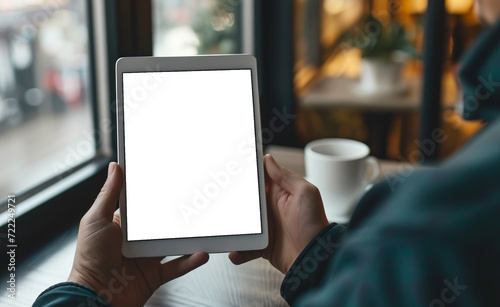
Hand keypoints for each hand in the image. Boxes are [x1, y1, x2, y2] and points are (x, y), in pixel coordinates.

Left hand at [68, 162, 208, 306]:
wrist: (95, 297)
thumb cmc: (88, 260)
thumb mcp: (96, 220)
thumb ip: (109, 194)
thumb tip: (115, 168)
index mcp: (123, 225)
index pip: (144, 206)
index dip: (157, 194)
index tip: (172, 180)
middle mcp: (137, 241)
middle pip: (163, 224)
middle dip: (179, 214)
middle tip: (195, 201)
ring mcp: (148, 258)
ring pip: (174, 244)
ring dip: (189, 237)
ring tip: (203, 226)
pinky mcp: (156, 275)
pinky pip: (178, 266)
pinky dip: (191, 260)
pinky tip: (201, 253)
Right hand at [229, 155, 328, 273]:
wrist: (314, 258)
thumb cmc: (314, 224)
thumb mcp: (305, 192)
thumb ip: (286, 176)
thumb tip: (269, 159)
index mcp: (280, 192)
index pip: (260, 177)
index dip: (246, 172)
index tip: (231, 167)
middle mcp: (270, 208)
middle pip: (245, 199)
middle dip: (231, 198)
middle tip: (217, 197)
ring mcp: (264, 227)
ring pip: (241, 223)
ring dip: (231, 226)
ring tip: (222, 228)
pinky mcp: (261, 245)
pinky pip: (245, 246)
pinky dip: (238, 249)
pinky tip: (234, 251)